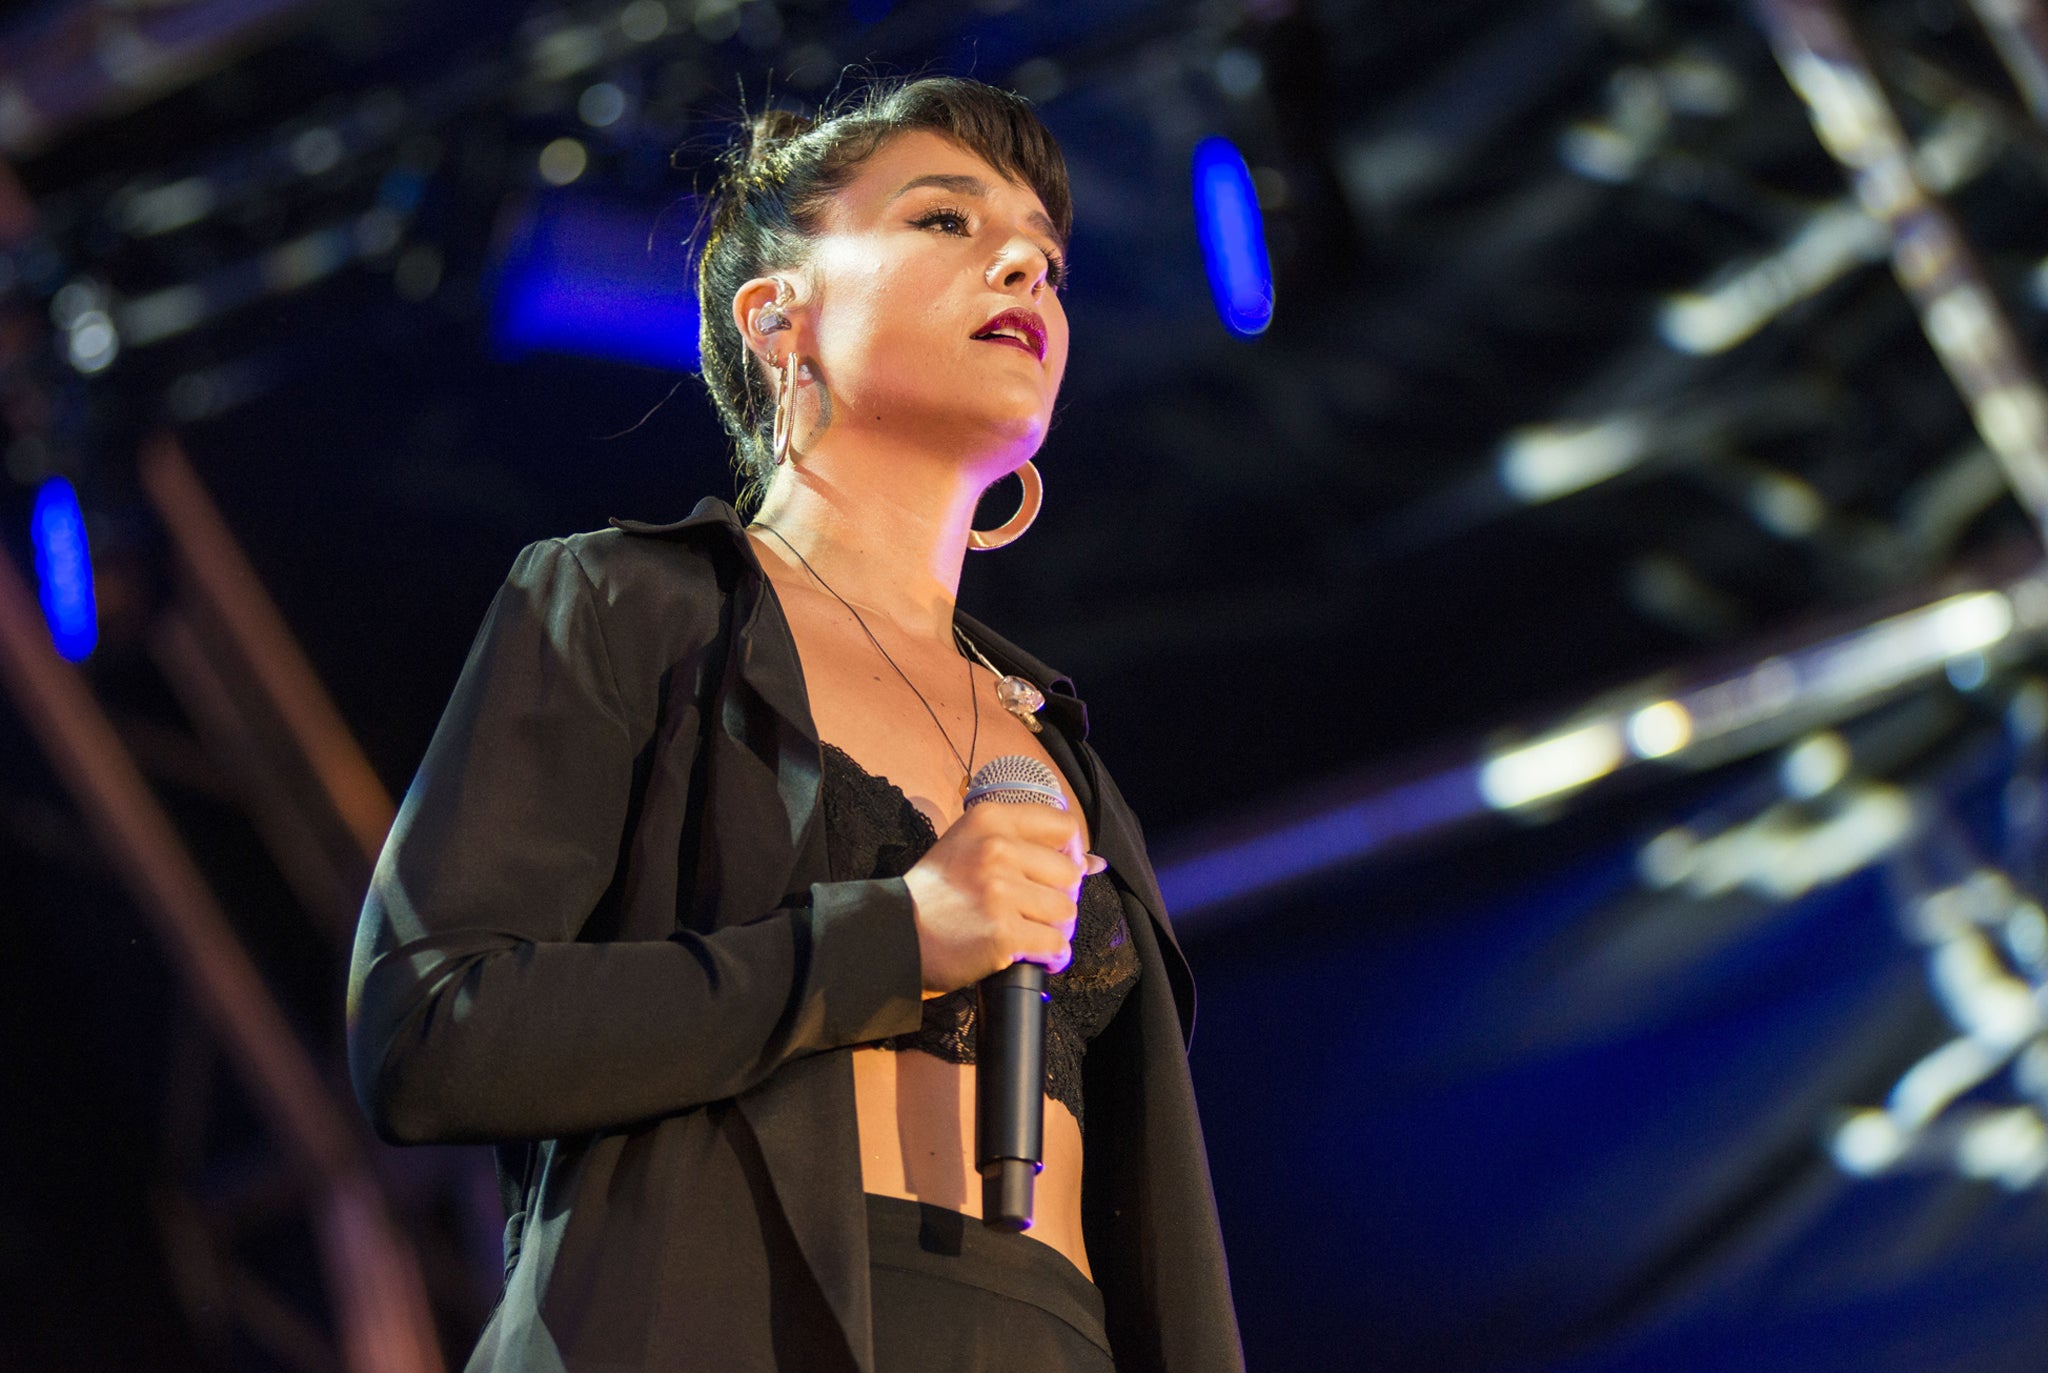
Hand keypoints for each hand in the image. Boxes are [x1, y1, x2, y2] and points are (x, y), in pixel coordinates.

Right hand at [900, 801, 1108, 995]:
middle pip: (1068, 874)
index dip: (1071, 852)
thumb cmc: (935, 895)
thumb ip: (1026, 846)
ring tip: (1026, 935)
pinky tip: (1033, 957)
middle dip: (1058, 898)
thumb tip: (1095, 863)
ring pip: (1065, 912)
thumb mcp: (970, 847)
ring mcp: (1001, 891)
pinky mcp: (1004, 932)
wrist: (894, 935)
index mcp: (990, 819)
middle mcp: (997, 849)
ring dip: (1052, 929)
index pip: (1063, 826)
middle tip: (1032, 912)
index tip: (1058, 873)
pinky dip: (1051, 956)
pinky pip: (1054, 945)